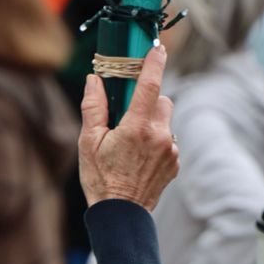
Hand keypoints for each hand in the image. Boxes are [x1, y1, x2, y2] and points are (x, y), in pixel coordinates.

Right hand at [79, 46, 178, 210]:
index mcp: (137, 127)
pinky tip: (137, 157)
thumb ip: (94, 107)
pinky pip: (167, 140)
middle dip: (146, 100)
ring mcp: (171, 150)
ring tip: (129, 143)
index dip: (154, 63)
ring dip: (150, 122)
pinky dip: (155, 141)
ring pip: (164, 121)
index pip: (150, 85)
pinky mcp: (175, 162)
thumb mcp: (88, 142)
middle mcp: (160, 136)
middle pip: (161, 101)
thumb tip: (94, 80)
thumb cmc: (100, 179)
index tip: (157, 48)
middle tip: (125, 114)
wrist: (121, 215)